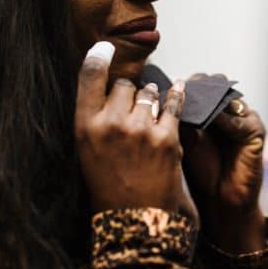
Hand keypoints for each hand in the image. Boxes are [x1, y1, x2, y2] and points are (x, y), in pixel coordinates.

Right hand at [75, 42, 187, 213]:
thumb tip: (111, 86)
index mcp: (85, 127)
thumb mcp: (88, 151)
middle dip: (130, 92)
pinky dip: (178, 96)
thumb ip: (96, 117)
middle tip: (132, 109)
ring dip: (152, 98)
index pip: (89, 77)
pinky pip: (174, 105)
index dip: (98, 56)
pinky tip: (182, 89)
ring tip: (151, 114)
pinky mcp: (167, 138)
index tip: (106, 47)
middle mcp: (111, 124)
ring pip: (149, 93)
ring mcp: (141, 130)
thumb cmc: (108, 186)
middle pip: (124, 84)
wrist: (134, 221)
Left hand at [181, 74, 267, 252]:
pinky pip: (240, 120)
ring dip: (212, 99)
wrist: (221, 201)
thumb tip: (162, 96)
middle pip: (215, 86)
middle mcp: (229, 110)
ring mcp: (244, 119)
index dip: (186, 86)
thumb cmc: (200, 172)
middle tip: (183, 89)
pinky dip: (226, 119)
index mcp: (211, 110)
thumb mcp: (184, 141)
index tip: (168, 86)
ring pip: (228, 98)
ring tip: (196, 102)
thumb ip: (180, 119)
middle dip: (199, 87)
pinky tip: (213, 119)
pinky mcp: (256, 131)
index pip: (200, 86)